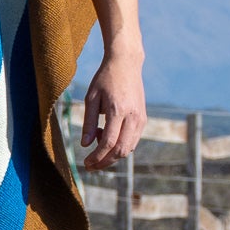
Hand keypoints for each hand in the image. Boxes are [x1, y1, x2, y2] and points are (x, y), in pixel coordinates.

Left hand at [82, 48, 145, 169]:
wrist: (126, 64)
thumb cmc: (105, 78)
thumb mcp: (91, 98)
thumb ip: (88, 121)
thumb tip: (85, 145)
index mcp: (118, 110)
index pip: (108, 142)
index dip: (97, 157)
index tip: (86, 163)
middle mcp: (133, 117)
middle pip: (121, 150)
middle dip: (105, 162)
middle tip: (90, 166)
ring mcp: (141, 119)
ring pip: (129, 148)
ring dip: (112, 156)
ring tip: (96, 149)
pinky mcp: (143, 119)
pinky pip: (133, 140)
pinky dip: (120, 146)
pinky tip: (106, 139)